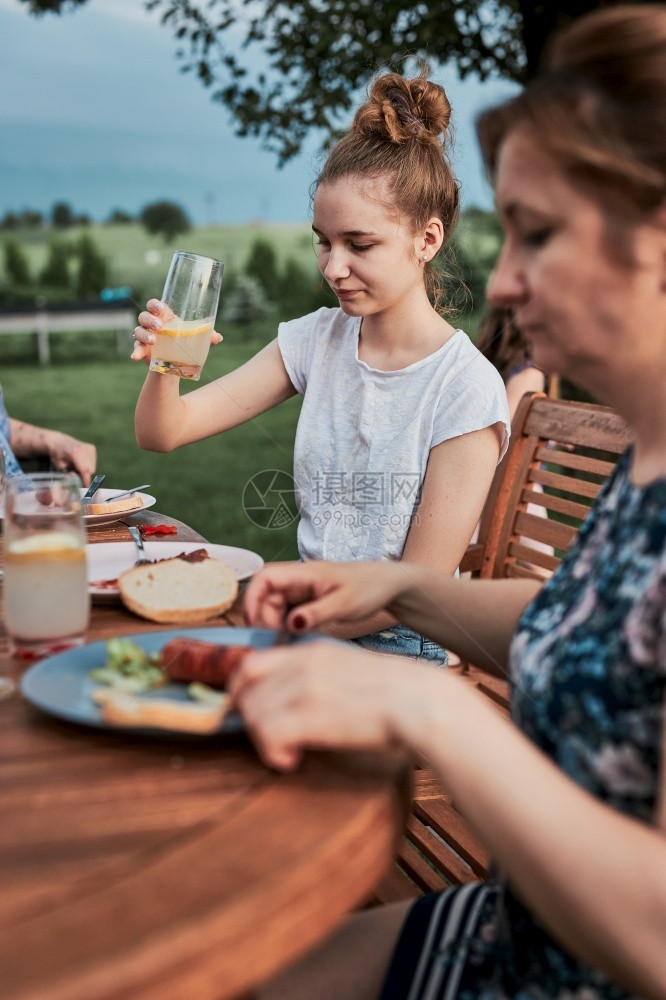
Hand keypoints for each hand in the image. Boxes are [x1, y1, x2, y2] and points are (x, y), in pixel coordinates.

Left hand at [46, 432, 96, 485]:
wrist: (58, 442)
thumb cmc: (57, 456)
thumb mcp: (59, 467)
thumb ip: (68, 475)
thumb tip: (76, 483)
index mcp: (75, 453)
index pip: (85, 470)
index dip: (86, 480)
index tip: (86, 488)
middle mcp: (84, 449)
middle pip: (90, 470)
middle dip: (84, 475)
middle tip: (74, 474)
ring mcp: (89, 448)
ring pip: (92, 467)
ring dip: (86, 470)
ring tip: (75, 466)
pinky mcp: (92, 448)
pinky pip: (93, 463)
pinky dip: (87, 465)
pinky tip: (79, 461)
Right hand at [131, 298, 222, 362]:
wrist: (175, 362)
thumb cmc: (184, 342)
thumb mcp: (196, 339)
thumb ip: (206, 336)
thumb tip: (218, 337)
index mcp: (163, 316)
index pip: (154, 305)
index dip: (154, 304)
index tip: (160, 308)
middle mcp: (152, 323)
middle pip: (144, 316)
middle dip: (150, 320)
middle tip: (159, 327)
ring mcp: (145, 336)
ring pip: (138, 330)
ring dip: (144, 334)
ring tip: (153, 340)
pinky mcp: (142, 349)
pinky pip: (136, 348)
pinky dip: (135, 351)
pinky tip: (135, 356)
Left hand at [229, 639, 426, 769]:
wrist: (419, 701)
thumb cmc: (392, 691)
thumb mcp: (346, 667)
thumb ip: (316, 675)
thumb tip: (293, 698)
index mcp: (310, 651)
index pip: (250, 664)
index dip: (239, 691)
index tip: (246, 712)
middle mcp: (301, 665)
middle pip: (246, 691)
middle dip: (249, 720)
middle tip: (269, 740)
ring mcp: (305, 689)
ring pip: (254, 715)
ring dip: (263, 740)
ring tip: (285, 753)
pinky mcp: (312, 716)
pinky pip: (269, 736)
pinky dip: (272, 754)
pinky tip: (290, 760)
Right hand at [243, 560, 408, 633]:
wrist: (389, 585)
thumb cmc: (369, 589)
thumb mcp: (344, 605)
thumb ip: (316, 614)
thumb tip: (289, 625)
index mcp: (305, 573)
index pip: (265, 578)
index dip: (252, 598)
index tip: (253, 623)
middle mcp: (299, 579)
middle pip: (267, 596)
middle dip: (267, 618)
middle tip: (281, 641)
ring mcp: (304, 590)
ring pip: (277, 607)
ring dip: (278, 625)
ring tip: (291, 642)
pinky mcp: (309, 601)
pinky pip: (289, 613)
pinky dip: (289, 626)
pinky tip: (300, 638)